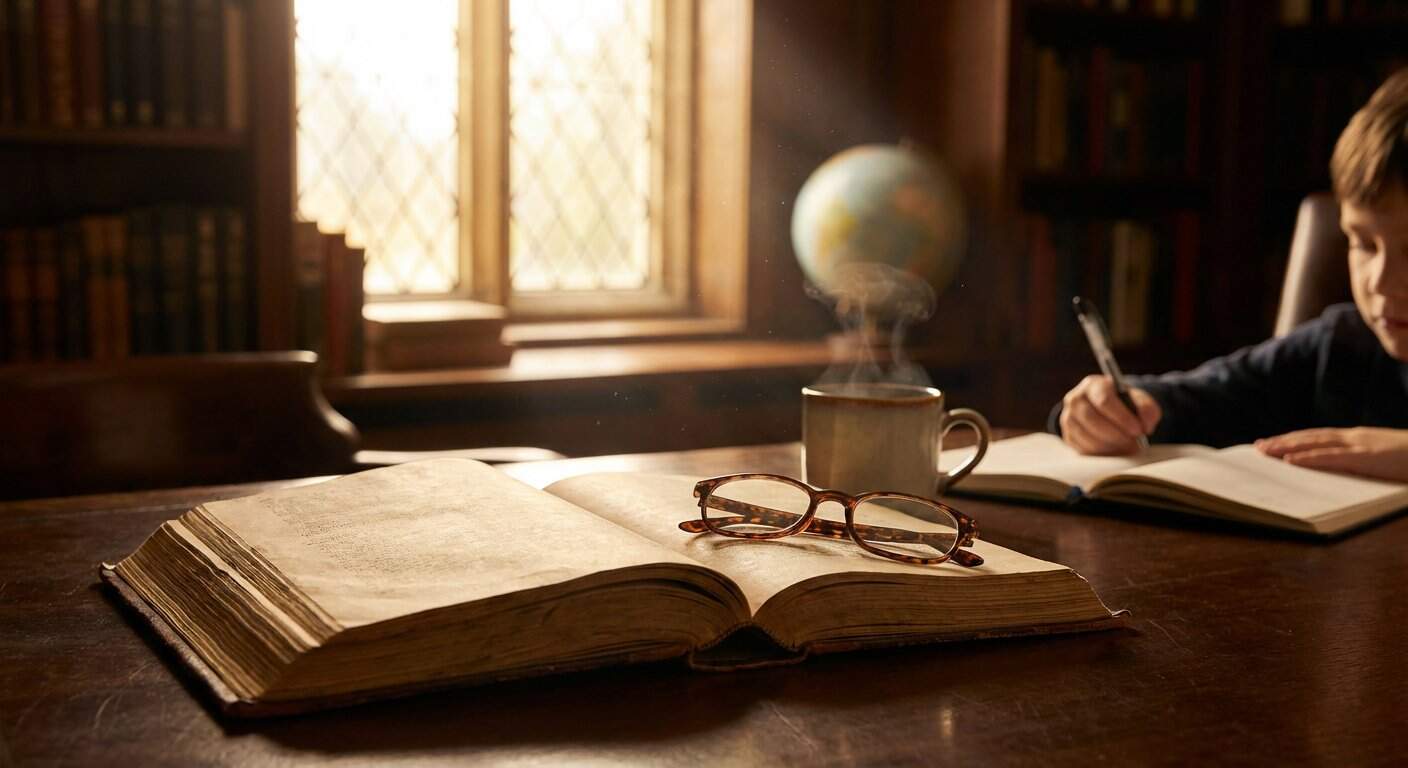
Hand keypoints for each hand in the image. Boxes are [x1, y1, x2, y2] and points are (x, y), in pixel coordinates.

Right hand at [1059, 375, 1161, 454]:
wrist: (1105, 411)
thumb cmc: (1122, 404)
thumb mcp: (1137, 399)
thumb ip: (1146, 408)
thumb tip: (1146, 424)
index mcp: (1093, 385)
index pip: (1104, 400)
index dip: (1122, 417)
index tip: (1138, 430)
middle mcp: (1075, 399)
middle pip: (1092, 419)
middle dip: (1116, 434)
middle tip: (1135, 443)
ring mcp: (1068, 418)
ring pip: (1088, 437)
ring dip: (1111, 446)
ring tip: (1129, 448)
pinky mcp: (1068, 436)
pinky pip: (1084, 449)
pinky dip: (1103, 453)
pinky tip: (1116, 450)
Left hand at [1255, 427, 1407, 482]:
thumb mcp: (1383, 459)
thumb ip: (1362, 461)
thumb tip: (1342, 470)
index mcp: (1359, 439)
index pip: (1319, 437)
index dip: (1295, 439)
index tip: (1273, 443)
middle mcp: (1356, 438)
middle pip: (1311, 437)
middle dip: (1283, 441)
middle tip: (1257, 447)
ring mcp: (1361, 445)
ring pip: (1315, 444)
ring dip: (1287, 447)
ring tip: (1265, 452)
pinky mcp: (1368, 457)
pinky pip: (1332, 457)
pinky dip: (1309, 458)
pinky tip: (1291, 461)